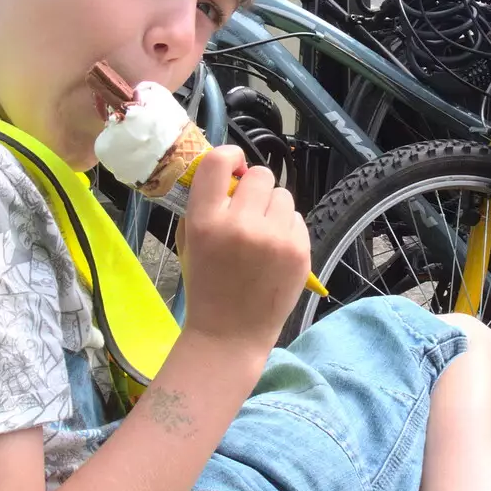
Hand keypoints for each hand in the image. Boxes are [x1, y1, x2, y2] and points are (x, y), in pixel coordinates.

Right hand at [176, 145, 309, 348]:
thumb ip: (206, 206)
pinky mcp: (299, 252)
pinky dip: (287, 229)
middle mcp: (240, 225)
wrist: (230, 335)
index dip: (229, 155)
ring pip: (283, 195)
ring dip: (273, 208)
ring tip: (262, 235)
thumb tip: (231, 172)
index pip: (217, 162)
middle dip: (254, 189)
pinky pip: (297, 219)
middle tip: (248, 210)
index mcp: (205, 221)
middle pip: (260, 175)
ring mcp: (273, 239)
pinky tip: (274, 253)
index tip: (234, 164)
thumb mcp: (190, 242)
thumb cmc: (206, 287)